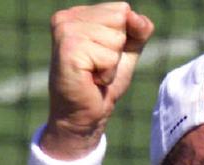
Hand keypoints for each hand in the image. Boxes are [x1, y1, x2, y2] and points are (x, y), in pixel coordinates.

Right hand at [41, 2, 153, 158]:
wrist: (85, 115)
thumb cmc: (103, 84)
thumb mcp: (126, 51)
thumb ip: (137, 30)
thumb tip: (137, 18)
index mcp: (79, 14)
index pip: (122, 9)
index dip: (124, 38)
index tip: (104, 56)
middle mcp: (68, 18)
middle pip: (120, 20)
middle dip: (118, 50)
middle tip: (99, 67)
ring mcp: (66, 32)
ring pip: (116, 39)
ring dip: (112, 63)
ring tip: (95, 73)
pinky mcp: (69, 50)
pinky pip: (109, 57)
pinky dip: (107, 74)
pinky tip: (91, 80)